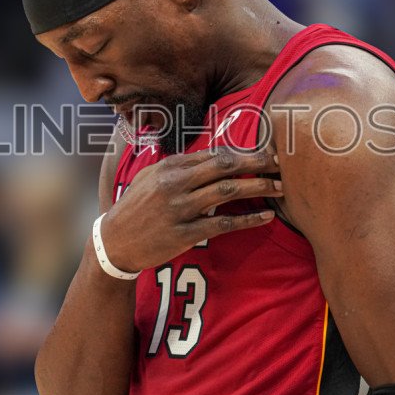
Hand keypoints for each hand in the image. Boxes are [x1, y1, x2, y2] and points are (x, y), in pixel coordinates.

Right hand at [100, 148, 281, 272]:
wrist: (114, 242)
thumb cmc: (135, 207)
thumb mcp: (150, 177)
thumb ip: (178, 165)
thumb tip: (210, 154)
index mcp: (169, 167)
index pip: (214, 153)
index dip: (243, 152)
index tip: (266, 152)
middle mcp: (175, 184)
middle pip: (224, 167)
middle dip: (256, 163)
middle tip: (281, 163)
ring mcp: (180, 209)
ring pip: (228, 192)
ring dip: (258, 187)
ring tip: (280, 187)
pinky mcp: (184, 234)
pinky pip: (223, 224)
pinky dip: (247, 219)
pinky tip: (266, 217)